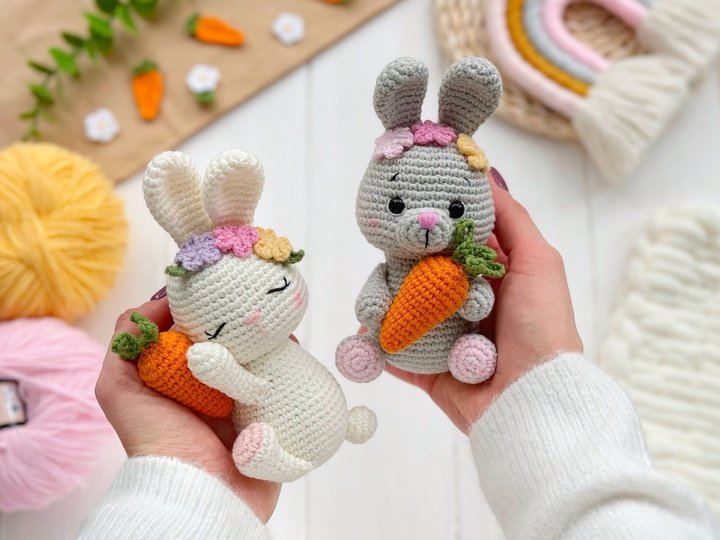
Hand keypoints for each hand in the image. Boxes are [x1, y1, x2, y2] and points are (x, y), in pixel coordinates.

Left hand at [95, 295, 279, 521]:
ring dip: (271, 340)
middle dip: (244, 321)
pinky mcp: (274, 415)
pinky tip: (293, 349)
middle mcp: (217, 386)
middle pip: (235, 342)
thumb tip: (162, 299)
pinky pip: (288, 382)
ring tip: (276, 323)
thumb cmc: (156, 440)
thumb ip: (127, 342)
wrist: (199, 491)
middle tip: (255, 300)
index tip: (218, 284)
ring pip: (264, 358)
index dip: (207, 308)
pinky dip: (292, 365)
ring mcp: (247, 400)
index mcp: (184, 377)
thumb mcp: (119, 388)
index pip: (199, 332)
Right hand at [385, 169, 582, 431]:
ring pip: (403, 312)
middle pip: (421, 276)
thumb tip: (484, 172)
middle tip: (386, 257)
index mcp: (491, 278)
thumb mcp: (538, 260)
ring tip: (373, 300)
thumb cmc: (541, 326)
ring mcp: (444, 339)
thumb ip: (510, 218)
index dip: (430, 228)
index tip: (408, 211)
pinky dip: (378, 344)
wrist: (532, 399)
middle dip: (399, 266)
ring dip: (384, 303)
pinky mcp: (428, 370)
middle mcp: (465, 305)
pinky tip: (365, 331)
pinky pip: (395, 353)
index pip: (451, 245)